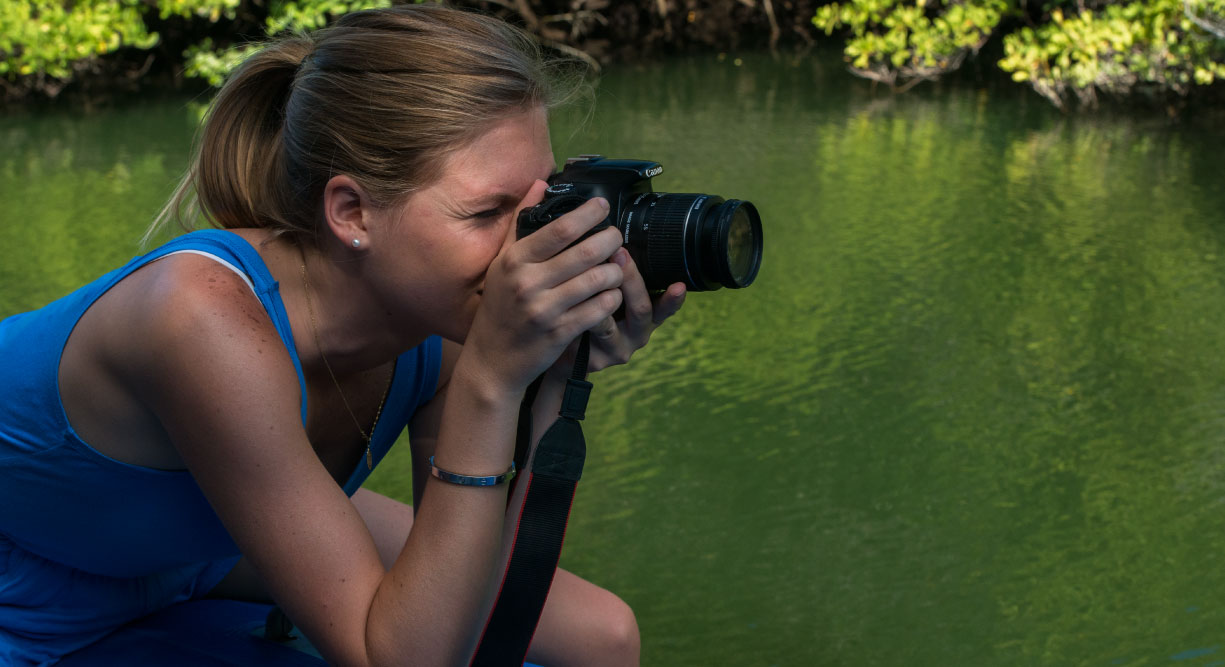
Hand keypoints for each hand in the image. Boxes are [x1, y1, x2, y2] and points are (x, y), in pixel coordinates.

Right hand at [461, 180, 626, 393]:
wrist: (492, 360)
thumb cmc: (499, 306)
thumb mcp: (502, 263)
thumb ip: (521, 222)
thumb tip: (540, 183)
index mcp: (514, 261)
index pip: (559, 229)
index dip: (588, 214)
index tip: (603, 205)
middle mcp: (527, 284)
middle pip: (585, 252)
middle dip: (610, 240)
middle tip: (617, 236)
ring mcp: (544, 310)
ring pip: (597, 281)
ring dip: (616, 271)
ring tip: (618, 266)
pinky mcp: (559, 334)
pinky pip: (598, 310)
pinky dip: (611, 300)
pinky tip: (612, 294)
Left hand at [582, 247, 685, 372]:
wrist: (565, 345)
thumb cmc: (589, 309)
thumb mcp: (609, 291)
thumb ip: (618, 272)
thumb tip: (617, 236)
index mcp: (646, 314)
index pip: (665, 306)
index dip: (673, 299)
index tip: (679, 286)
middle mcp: (637, 333)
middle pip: (640, 309)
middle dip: (631, 278)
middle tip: (620, 252)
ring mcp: (617, 347)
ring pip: (610, 323)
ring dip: (601, 296)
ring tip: (594, 272)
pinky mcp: (594, 358)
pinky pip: (586, 333)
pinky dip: (581, 314)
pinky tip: (573, 301)